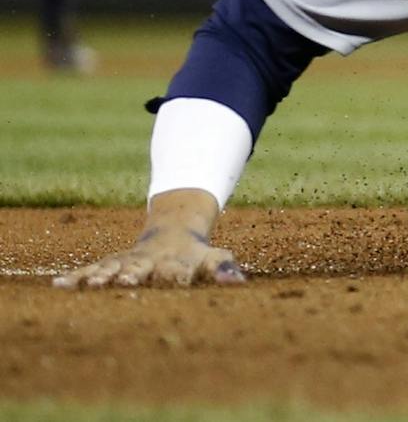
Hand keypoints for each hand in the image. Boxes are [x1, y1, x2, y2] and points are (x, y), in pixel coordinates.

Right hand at [53, 189, 242, 289]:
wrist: (173, 231)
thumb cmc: (196, 255)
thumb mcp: (214, 259)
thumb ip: (225, 269)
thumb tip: (240, 282)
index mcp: (177, 263)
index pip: (176, 272)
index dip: (174, 278)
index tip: (171, 283)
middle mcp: (149, 262)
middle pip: (139, 269)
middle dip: (131, 276)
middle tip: (123, 281)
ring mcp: (126, 262)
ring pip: (111, 268)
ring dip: (100, 277)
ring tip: (88, 285)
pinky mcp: (109, 263)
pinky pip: (89, 270)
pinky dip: (75, 278)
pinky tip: (57, 286)